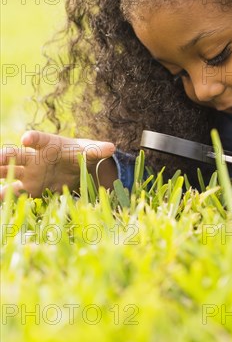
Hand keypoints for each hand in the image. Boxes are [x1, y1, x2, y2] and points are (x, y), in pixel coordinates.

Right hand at [0, 130, 115, 198]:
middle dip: (5, 156)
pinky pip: (15, 194)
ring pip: (10, 173)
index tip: (26, 138)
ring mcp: (29, 174)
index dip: (32, 138)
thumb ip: (98, 150)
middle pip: (16, 155)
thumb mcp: (90, 151)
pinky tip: (0, 203)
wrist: (76, 169)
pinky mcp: (30, 190)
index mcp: (48, 145)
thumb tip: (111, 148)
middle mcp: (34, 158)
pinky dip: (6, 198)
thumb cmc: (81, 155)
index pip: (38, 139)